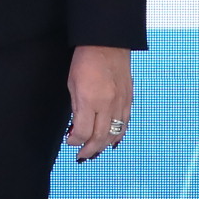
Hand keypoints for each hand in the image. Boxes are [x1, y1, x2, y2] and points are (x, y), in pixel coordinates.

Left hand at [64, 45, 133, 161]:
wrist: (107, 43)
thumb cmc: (86, 60)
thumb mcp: (72, 84)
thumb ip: (76, 108)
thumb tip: (77, 128)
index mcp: (90, 100)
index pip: (83, 132)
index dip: (75, 141)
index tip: (70, 142)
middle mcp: (107, 104)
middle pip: (100, 137)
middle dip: (89, 150)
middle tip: (81, 156)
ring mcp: (121, 102)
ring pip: (115, 133)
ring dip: (104, 146)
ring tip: (95, 151)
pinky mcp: (129, 99)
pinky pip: (125, 123)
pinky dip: (119, 135)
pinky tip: (112, 140)